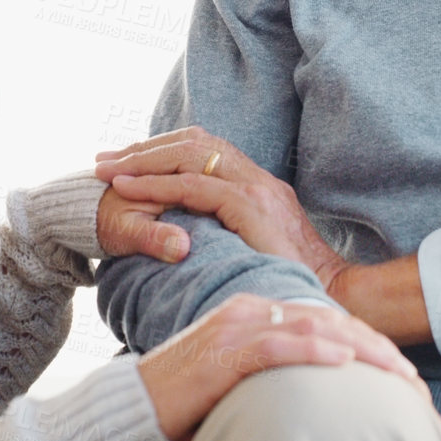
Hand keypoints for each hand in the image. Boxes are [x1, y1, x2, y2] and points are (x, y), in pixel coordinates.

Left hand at [96, 127, 349, 288]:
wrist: (335, 298)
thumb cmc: (293, 285)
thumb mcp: (258, 252)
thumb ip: (232, 235)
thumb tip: (192, 238)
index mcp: (260, 186)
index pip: (206, 150)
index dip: (164, 150)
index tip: (129, 161)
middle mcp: (259, 179)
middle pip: (195, 142)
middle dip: (146, 148)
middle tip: (105, 159)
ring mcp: (258, 189)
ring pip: (191, 156)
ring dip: (144, 161)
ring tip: (108, 171)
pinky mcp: (252, 207)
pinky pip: (194, 186)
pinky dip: (157, 184)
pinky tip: (129, 191)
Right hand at [135, 293, 425, 440]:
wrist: (134, 406)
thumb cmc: (187, 402)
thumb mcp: (241, 383)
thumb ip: (276, 378)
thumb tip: (317, 404)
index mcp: (258, 312)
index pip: (326, 321)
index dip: (369, 344)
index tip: (402, 373)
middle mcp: (251, 310)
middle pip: (330, 321)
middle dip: (377, 350)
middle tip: (413, 378)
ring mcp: (237, 326)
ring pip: (314, 328)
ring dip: (361, 351)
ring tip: (396, 372)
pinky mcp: (224, 351)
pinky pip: (277, 346)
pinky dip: (315, 351)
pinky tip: (343, 361)